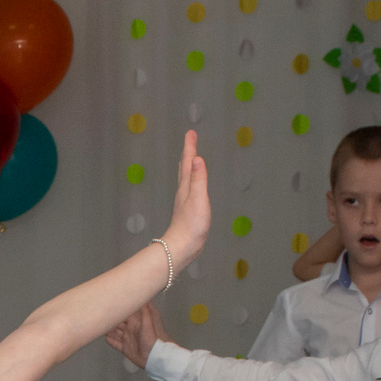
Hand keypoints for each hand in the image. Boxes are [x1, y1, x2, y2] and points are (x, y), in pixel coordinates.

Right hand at [105, 304, 162, 370]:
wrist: (154, 357)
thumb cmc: (153, 339)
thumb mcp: (149, 323)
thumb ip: (145, 312)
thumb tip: (142, 298)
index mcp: (136, 322)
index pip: (125, 314)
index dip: (119, 310)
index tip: (111, 304)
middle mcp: (130, 329)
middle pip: (118, 323)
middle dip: (111, 319)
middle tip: (101, 315)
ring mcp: (127, 339)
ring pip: (115, 332)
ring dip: (108, 329)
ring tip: (100, 325)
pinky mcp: (125, 348)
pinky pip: (115, 343)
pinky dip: (110, 341)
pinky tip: (104, 338)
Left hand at [161, 129, 209, 260]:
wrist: (182, 247)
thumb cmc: (191, 225)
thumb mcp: (198, 199)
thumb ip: (198, 179)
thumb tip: (197, 158)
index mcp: (186, 187)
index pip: (188, 162)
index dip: (190, 147)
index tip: (190, 132)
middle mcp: (183, 192)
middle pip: (184, 168)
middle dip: (188, 152)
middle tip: (191, 139)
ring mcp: (184, 201)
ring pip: (185, 178)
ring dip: (188, 165)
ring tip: (190, 158)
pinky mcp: (188, 210)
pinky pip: (189, 188)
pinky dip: (191, 180)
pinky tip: (193, 185)